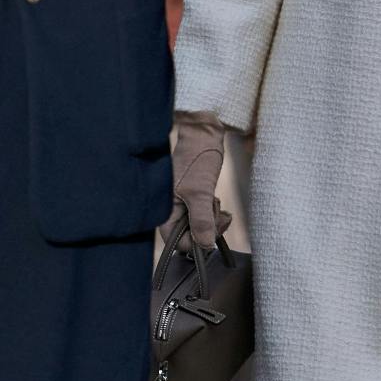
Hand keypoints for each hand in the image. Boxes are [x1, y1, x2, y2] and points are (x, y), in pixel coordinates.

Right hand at [170, 112, 231, 247]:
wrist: (203, 135)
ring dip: (212, 218)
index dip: (197, 241)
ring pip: (200, 227)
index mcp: (164, 212)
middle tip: (216, 210)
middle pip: (191, 238)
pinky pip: (204, 216)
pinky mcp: (192, 200)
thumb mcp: (200, 191)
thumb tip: (206, 245)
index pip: (177, 244)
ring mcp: (182, 206)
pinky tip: (215, 199)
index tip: (212, 229)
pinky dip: (213, 212)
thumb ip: (202, 219)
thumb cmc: (196, 159)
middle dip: (208, 227)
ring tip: (213, 199)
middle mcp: (171, 212)